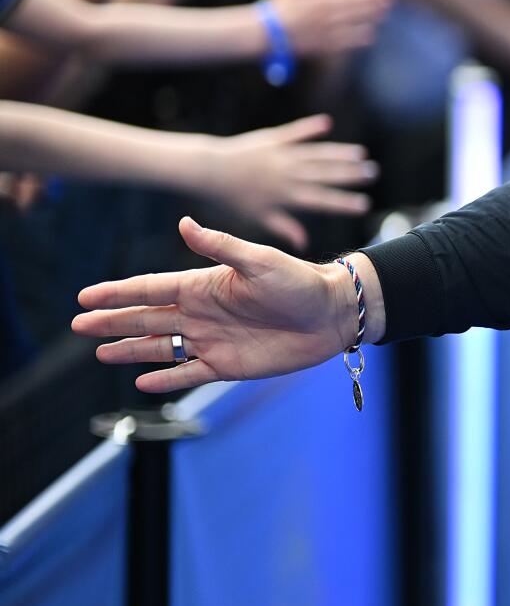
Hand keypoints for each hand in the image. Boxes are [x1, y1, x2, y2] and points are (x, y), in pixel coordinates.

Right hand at [72, 216, 359, 394]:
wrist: (334, 314)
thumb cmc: (300, 281)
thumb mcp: (259, 260)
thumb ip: (220, 246)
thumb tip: (184, 223)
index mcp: (204, 285)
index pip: (149, 289)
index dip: (117, 293)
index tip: (84, 296)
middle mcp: (202, 313)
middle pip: (146, 319)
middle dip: (112, 322)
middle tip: (79, 325)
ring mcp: (212, 340)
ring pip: (160, 347)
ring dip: (130, 350)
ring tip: (100, 353)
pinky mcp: (228, 365)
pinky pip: (189, 374)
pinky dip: (166, 379)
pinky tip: (142, 382)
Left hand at [197, 116, 377, 247]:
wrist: (209, 170)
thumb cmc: (232, 198)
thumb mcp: (257, 217)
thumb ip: (283, 227)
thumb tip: (305, 243)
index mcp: (285, 196)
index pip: (319, 200)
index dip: (343, 202)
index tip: (364, 204)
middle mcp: (287, 175)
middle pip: (324, 174)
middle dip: (350, 174)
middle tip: (372, 173)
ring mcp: (281, 155)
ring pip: (316, 155)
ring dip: (339, 154)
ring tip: (361, 154)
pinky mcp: (273, 139)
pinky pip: (295, 133)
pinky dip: (310, 128)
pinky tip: (327, 123)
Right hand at [263, 0, 391, 57]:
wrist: (265, 33)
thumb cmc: (278, 9)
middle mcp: (325, 12)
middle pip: (356, 6)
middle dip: (375, 2)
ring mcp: (326, 28)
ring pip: (356, 22)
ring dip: (371, 17)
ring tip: (385, 13)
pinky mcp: (324, 44)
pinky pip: (348, 41)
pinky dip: (360, 37)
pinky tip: (371, 34)